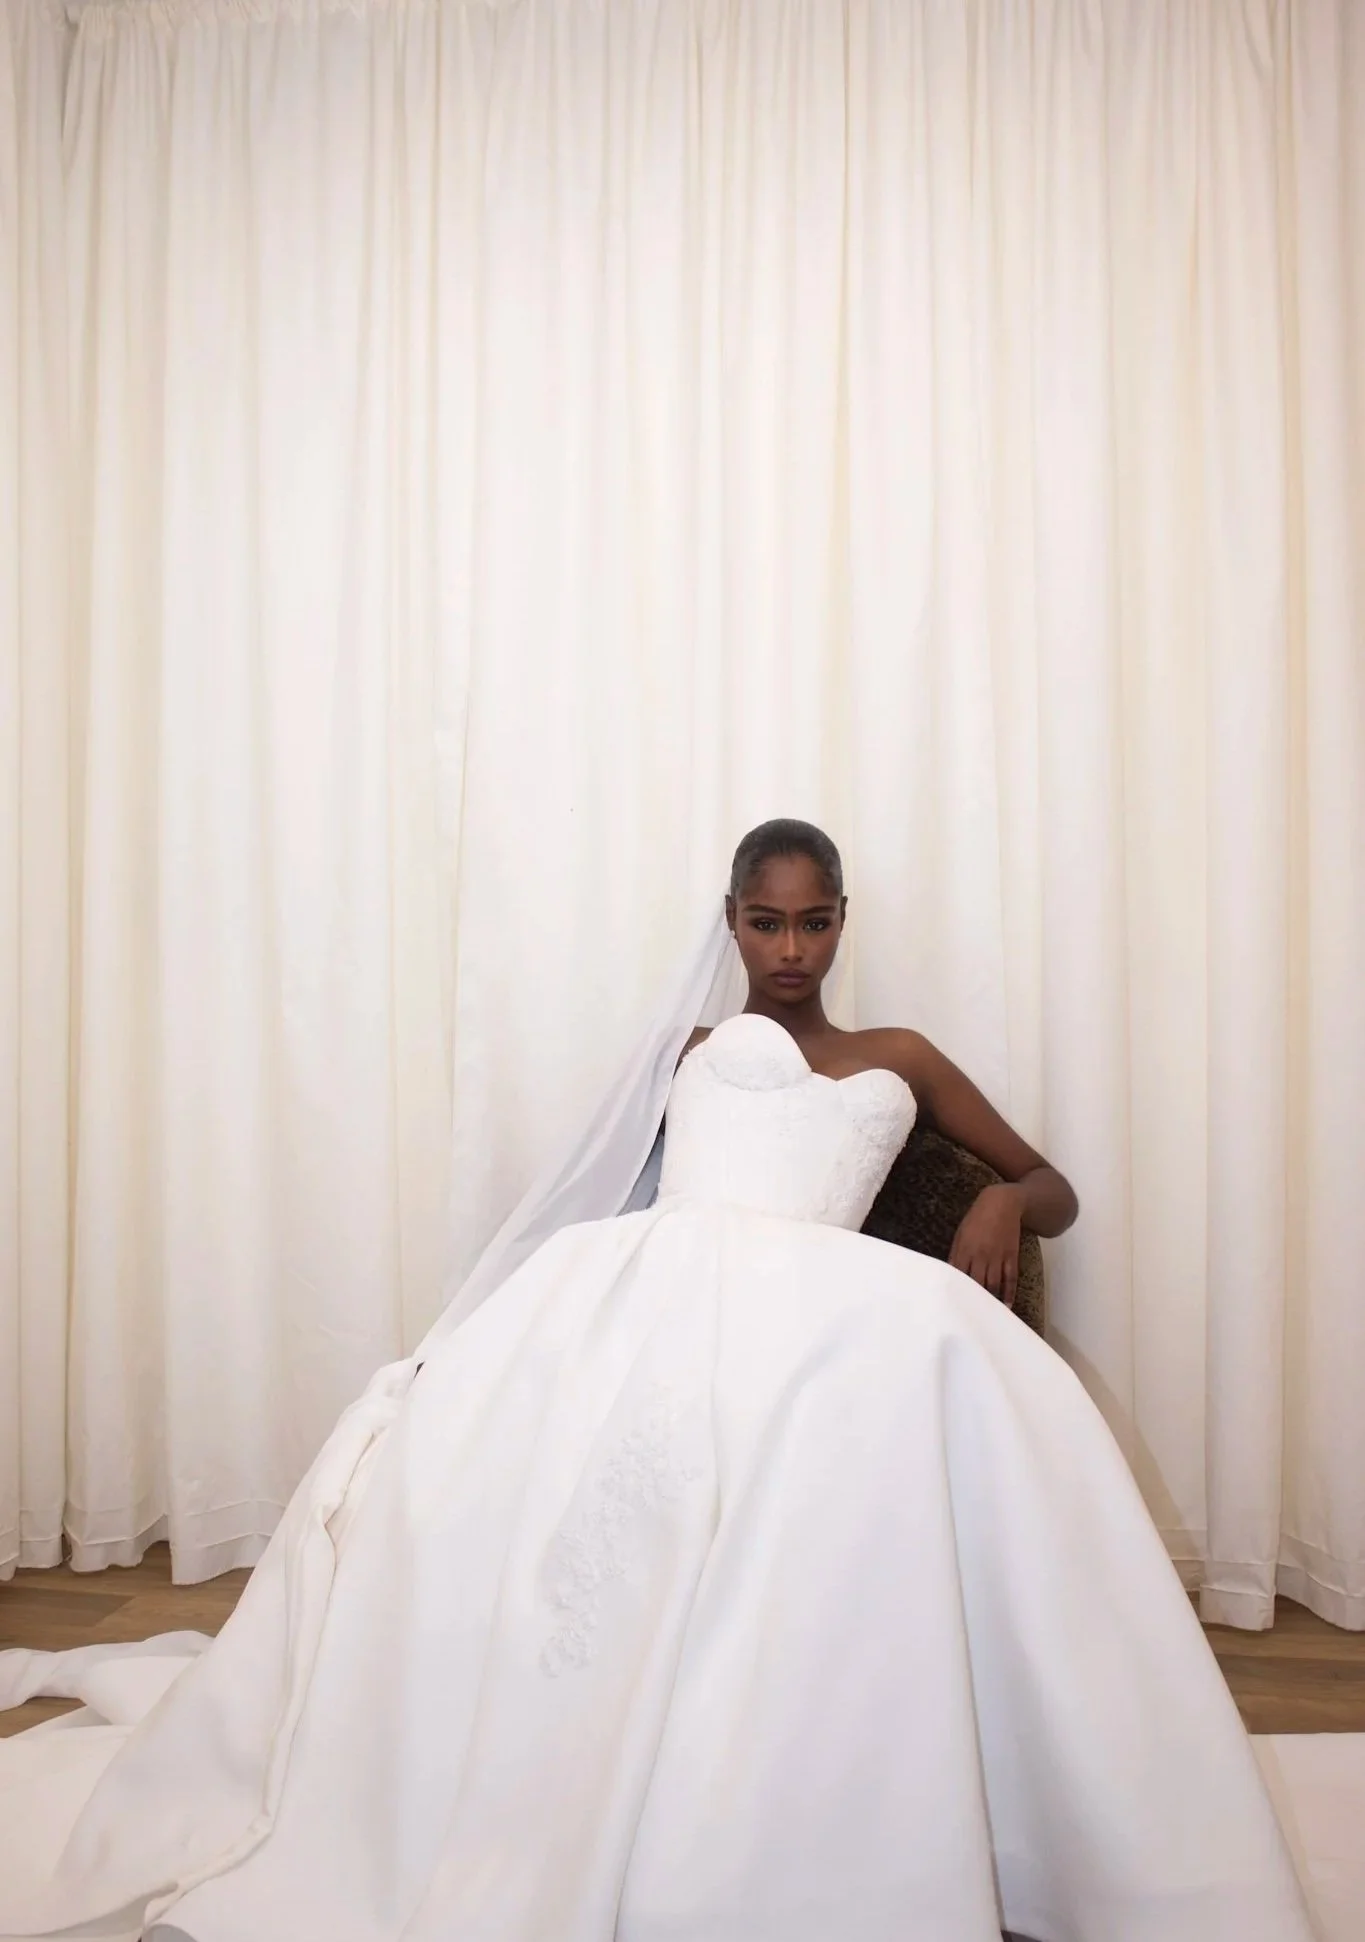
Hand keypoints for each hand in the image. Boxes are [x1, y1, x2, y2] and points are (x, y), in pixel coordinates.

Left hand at [948, 1184, 1023, 1306]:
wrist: (1001, 1203)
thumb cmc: (976, 1218)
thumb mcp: (960, 1234)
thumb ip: (955, 1254)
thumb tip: (950, 1274)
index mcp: (965, 1250)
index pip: (958, 1276)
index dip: (955, 1291)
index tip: (952, 1306)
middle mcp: (981, 1256)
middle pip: (976, 1284)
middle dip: (973, 1300)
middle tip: (970, 1317)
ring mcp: (997, 1257)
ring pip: (993, 1284)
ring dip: (990, 1300)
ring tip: (987, 1316)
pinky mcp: (1011, 1256)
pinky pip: (1011, 1278)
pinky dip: (1009, 1293)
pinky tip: (1007, 1305)